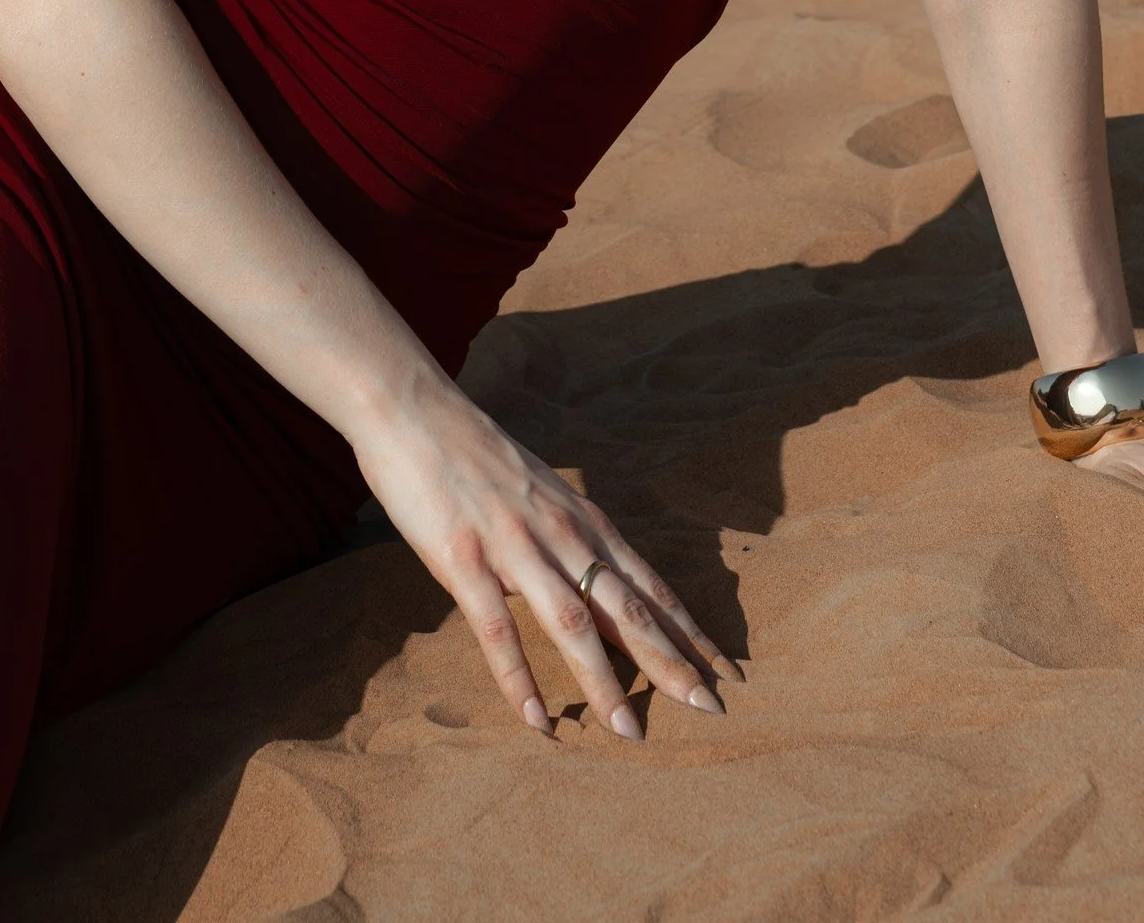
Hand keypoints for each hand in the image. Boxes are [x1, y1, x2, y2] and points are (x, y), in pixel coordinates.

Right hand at [351, 378, 739, 738]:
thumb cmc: (476, 454)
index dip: (688, 629)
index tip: (727, 668)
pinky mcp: (464, 558)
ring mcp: (514, 545)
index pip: (650, 583)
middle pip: (628, 607)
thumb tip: (596, 579)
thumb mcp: (541, 492)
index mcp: (582, 519)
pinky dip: (519, 678)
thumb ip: (570, 536)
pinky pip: (498, 628)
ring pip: (573, 623)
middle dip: (671, 661)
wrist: (415, 410)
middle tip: (711, 709)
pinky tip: (537, 720)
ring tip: (631, 733)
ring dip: (605, 682)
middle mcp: (561, 533)